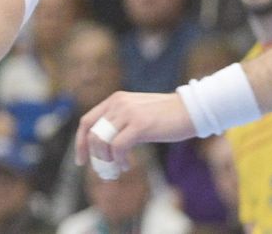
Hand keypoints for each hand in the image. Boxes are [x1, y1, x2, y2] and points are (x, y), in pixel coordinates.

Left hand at [76, 90, 194, 176]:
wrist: (191, 110)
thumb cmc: (166, 117)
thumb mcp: (138, 114)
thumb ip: (121, 124)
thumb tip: (107, 148)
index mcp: (115, 100)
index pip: (86, 121)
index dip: (80, 142)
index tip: (81, 161)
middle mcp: (118, 103)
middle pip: (91, 133)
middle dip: (93, 156)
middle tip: (103, 170)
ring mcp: (128, 113)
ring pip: (102, 141)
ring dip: (106, 160)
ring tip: (116, 169)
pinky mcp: (140, 125)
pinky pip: (118, 147)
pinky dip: (119, 160)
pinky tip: (126, 166)